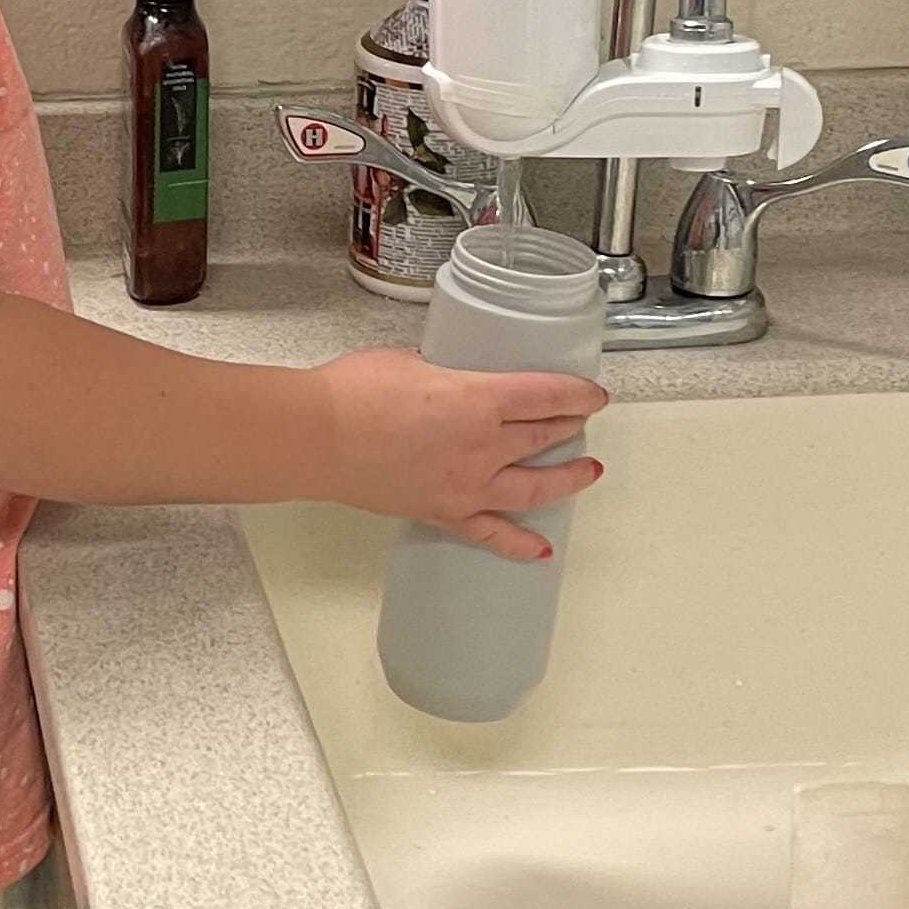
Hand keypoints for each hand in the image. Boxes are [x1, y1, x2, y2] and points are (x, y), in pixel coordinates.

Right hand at [312, 347, 604, 562]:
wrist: (316, 437)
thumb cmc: (351, 394)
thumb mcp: (409, 360)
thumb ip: (442, 371)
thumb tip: (450, 375)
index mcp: (478, 400)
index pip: (547, 396)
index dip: (578, 394)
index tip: (592, 394)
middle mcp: (482, 446)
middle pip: (545, 436)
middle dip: (571, 427)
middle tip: (582, 421)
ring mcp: (465, 485)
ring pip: (534, 488)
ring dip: (567, 480)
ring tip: (588, 472)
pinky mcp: (442, 511)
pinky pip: (491, 534)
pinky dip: (519, 544)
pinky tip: (541, 548)